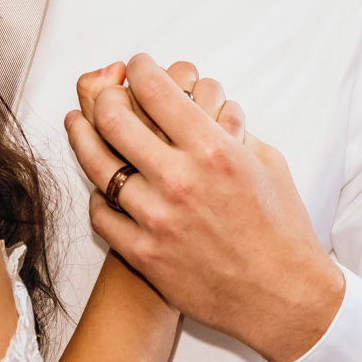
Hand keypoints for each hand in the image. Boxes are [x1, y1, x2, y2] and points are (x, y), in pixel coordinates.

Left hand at [67, 54, 343, 361]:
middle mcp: (180, 180)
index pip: (157, 90)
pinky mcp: (143, 254)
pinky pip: (101, 214)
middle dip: (105, 95)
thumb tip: (199, 109)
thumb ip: (228, 131)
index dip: (140, 69)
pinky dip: (97, 195)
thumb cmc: (281, 228)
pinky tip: (100, 185)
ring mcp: (156, 219)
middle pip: (114, 119)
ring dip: (84, 137)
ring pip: (97, 166)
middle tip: (107, 92)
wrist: (282, 296)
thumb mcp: (266, 162)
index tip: (138, 66)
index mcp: (214, 150)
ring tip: (78, 123)